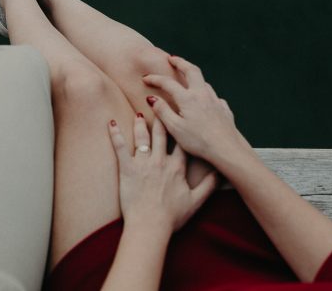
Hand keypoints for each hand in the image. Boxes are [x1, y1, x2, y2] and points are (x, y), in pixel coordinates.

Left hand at [108, 114, 217, 231]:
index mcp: (177, 167)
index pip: (181, 143)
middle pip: (161, 134)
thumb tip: (220, 174)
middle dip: (161, 118)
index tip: (181, 117)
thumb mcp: (196, 202)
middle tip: (159, 105)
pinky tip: (111, 123)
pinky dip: (115, 134)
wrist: (150, 225)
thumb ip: (208, 186)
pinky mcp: (127, 168)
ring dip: (140, 124)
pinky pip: (120, 147)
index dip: (181, 129)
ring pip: (142, 137)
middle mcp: (160, 161)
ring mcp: (143, 163)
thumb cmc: (172, 216)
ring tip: (139, 113)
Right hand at [144, 55, 251, 162]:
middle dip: (180, 62)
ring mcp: (215, 100)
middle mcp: (202, 95)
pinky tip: (205, 99)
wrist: (227, 149)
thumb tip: (152, 98)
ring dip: (193, 76)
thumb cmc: (200, 142)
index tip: (146, 78)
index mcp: (188, 99)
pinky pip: (214, 95)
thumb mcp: (175, 128)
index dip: (155, 79)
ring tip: (186, 77)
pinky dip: (206, 92)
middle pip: (191, 70)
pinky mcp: (224, 109)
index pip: (168, 83)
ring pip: (204, 81)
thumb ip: (163, 111)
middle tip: (171, 58)